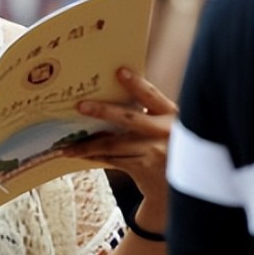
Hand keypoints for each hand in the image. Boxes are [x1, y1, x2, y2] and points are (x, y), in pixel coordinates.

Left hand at [63, 67, 175, 205]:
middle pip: (129, 118)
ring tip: (65, 145)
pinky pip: (112, 159)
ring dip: (86, 145)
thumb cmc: (169, 147)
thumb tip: (110, 94)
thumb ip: (147, 112)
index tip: (119, 71)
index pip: (152, 96)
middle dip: (103, 111)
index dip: (136, 84)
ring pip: (113, 144)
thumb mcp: (166, 125)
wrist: (187, 182)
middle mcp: (165, 132)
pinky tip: (78, 153)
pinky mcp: (144, 168)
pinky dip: (94, 156)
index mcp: (171, 114)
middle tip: (80, 105)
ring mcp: (154, 151)